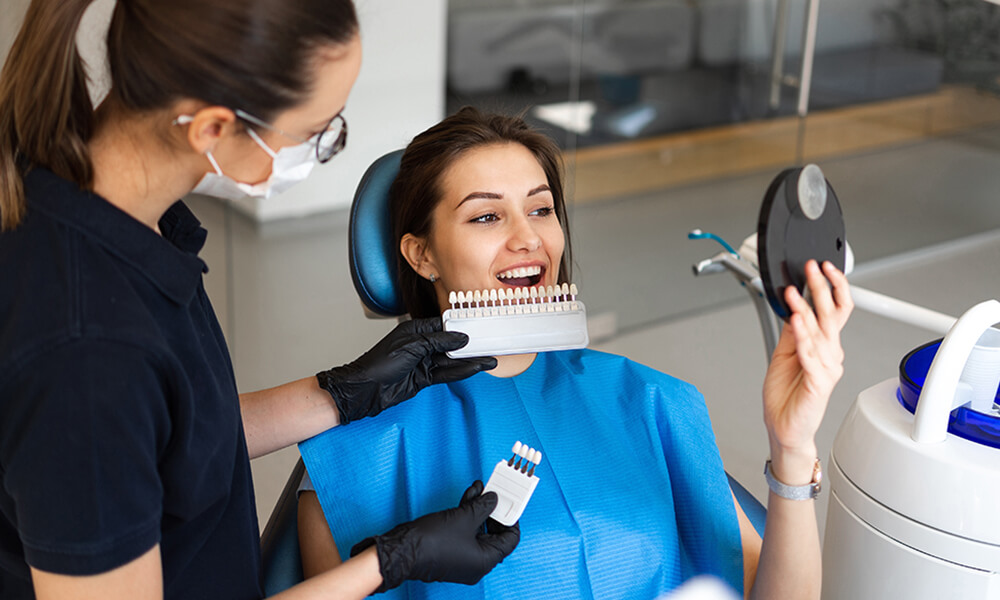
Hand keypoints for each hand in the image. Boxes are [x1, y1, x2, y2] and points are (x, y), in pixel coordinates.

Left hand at [317, 317, 496, 423]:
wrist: (365, 390)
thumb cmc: (379, 363)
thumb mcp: (412, 346)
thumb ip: (438, 342)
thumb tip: (460, 338)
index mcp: (415, 329)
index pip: (444, 326)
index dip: (462, 327)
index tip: (479, 327)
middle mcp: (420, 345)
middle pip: (450, 344)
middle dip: (470, 346)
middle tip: (490, 345)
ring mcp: (423, 362)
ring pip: (451, 361)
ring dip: (469, 361)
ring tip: (489, 360)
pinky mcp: (423, 378)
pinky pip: (446, 374)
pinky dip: (460, 372)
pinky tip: (474, 369)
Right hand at [350, 481, 519, 590]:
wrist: (402, 549)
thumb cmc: (431, 541)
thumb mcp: (464, 517)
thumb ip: (483, 507)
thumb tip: (493, 500)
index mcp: (485, 560)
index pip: (509, 540)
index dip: (511, 519)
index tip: (511, 503)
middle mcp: (475, 562)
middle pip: (494, 533)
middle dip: (493, 510)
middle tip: (495, 493)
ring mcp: (462, 556)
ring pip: (478, 529)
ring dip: (478, 508)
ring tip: (481, 488)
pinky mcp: (450, 549)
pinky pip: (465, 531)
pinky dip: (467, 514)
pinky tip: (469, 496)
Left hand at [763, 260, 852, 478]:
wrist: (785, 429)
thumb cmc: (786, 396)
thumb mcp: (784, 354)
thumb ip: (792, 332)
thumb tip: (793, 305)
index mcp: (825, 347)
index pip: (837, 311)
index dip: (833, 287)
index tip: (822, 267)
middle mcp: (831, 356)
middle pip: (832, 316)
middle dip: (821, 288)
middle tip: (812, 268)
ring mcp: (827, 370)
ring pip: (821, 333)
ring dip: (807, 310)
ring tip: (795, 293)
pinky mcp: (819, 384)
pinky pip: (811, 356)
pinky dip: (804, 338)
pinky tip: (797, 323)